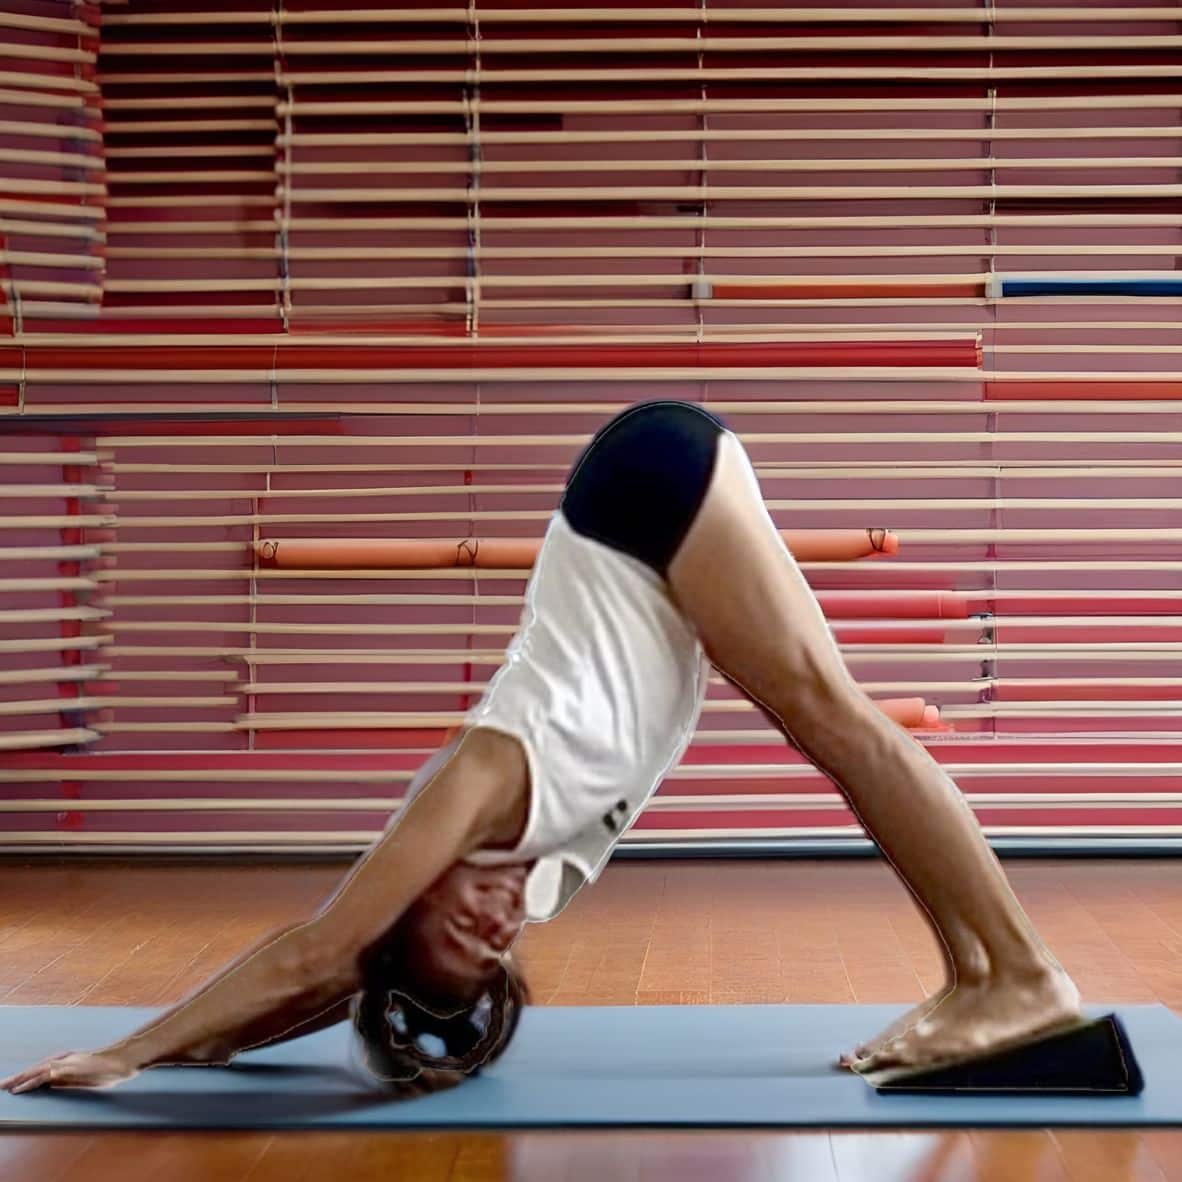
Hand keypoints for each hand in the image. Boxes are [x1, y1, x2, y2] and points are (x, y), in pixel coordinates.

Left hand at [1, 1047, 139, 1093]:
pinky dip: (31, 1081)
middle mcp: (65, 1059)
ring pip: (36, 1071)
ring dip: (19, 1079)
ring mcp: (66, 1062)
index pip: (43, 1068)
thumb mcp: (89, 1075)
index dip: (27, 1076)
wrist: (124, 1059)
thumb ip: (73, 1078)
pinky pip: (44, 1076)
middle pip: (36, 1068)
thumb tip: (58, 1084)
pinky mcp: (68, 1068)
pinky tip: (21, 1088)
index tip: (14, 1084)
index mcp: (69, 1060)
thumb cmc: (111, 1068)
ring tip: (6, 1087)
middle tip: (2, 1085)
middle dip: (18, 1077)